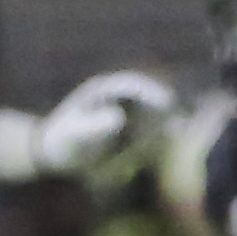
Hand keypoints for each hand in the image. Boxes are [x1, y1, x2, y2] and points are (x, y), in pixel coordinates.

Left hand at [0, 72, 176, 182]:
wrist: (53, 152)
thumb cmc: (60, 140)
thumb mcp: (74, 132)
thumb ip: (94, 124)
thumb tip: (120, 117)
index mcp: (101, 90)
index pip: (132, 83)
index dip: (151, 91)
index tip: (167, 103)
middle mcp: (114, 97)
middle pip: (147, 93)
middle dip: (167, 103)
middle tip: (183, 118)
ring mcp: (122, 111)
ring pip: (151, 108)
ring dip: (167, 116)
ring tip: (183, 128)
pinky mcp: (127, 127)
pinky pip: (148, 124)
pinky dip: (162, 129)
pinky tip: (172, 137)